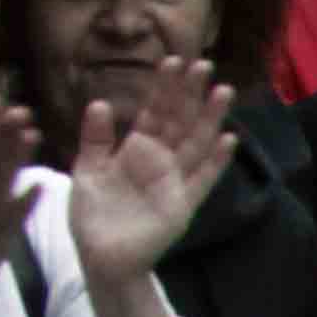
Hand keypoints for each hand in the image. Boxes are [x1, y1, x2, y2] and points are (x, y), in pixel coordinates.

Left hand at [63, 59, 236, 286]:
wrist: (99, 256)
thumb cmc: (93, 215)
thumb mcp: (86, 169)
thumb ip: (95, 138)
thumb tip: (101, 102)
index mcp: (135, 150)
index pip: (153, 112)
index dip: (163, 88)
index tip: (172, 60)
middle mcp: (158, 162)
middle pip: (178, 121)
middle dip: (190, 94)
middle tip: (204, 64)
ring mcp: (173, 182)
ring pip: (195, 142)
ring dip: (210, 118)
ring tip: (224, 91)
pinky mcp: (182, 204)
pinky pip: (202, 179)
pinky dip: (215, 160)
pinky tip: (229, 138)